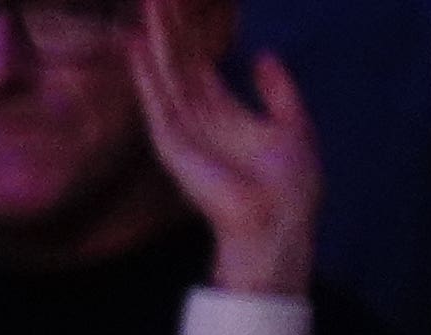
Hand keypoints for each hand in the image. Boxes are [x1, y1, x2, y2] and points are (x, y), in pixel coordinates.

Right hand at [137, 0, 319, 300]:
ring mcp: (181, 132)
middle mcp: (197, 120)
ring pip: (166, 76)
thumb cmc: (289, 181)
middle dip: (169, 29)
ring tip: (148, 5)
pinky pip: (157, 103)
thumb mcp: (293, 122)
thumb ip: (276, 89)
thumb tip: (262, 56)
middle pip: (178, 65)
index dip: (190, 36)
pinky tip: (137, 49)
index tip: (179, 6)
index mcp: (223, 114)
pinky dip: (146, 76)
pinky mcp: (173, 145)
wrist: (279, 217)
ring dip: (155, 41)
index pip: (199, 67)